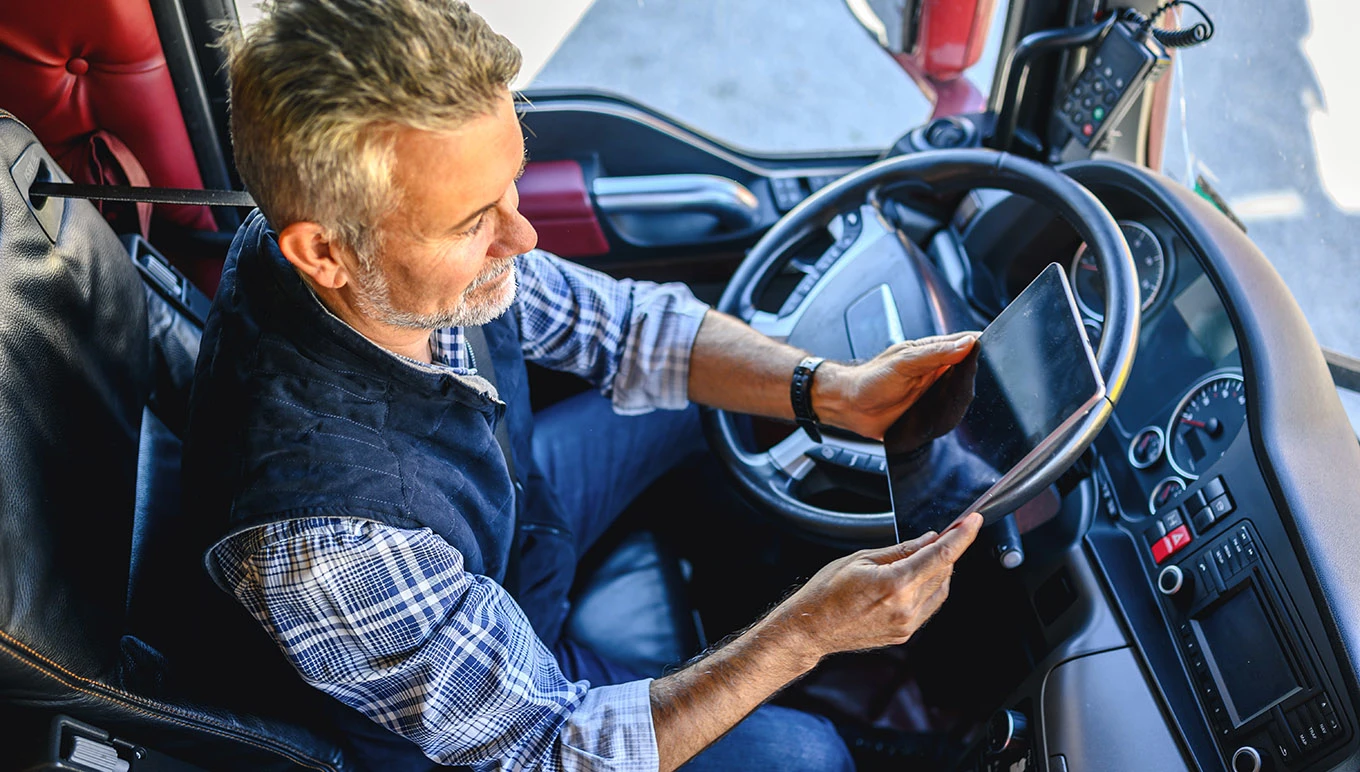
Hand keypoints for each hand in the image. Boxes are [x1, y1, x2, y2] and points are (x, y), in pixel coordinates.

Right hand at [765, 513, 983, 661]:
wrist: (812, 628)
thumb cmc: (827, 592)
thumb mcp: (861, 560)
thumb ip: (900, 551)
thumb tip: (928, 541)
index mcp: (895, 584)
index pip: (942, 556)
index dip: (962, 536)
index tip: (974, 521)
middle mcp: (906, 607)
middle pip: (944, 571)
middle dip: (947, 549)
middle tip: (943, 533)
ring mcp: (907, 624)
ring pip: (941, 590)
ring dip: (941, 569)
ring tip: (925, 555)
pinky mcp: (905, 634)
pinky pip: (930, 606)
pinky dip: (932, 587)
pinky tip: (920, 577)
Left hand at [813, 332, 978, 439]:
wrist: (850, 407)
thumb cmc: (869, 380)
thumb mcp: (903, 362)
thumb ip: (935, 353)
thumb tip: (967, 343)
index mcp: (932, 351)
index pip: (966, 343)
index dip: (981, 345)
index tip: (996, 350)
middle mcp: (937, 370)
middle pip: (970, 370)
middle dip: (978, 374)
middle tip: (983, 379)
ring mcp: (935, 391)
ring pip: (964, 393)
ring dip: (966, 395)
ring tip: (964, 396)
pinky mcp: (930, 411)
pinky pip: (951, 413)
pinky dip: (955, 413)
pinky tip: (954, 413)